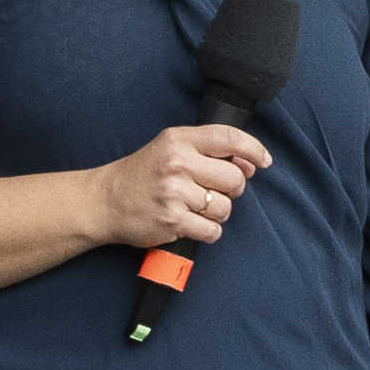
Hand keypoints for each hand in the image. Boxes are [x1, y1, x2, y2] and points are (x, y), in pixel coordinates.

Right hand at [89, 122, 272, 250]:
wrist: (105, 201)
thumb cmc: (142, 174)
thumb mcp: (170, 149)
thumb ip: (207, 151)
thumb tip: (250, 164)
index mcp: (178, 140)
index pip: (229, 138)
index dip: (253, 149)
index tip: (263, 161)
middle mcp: (177, 163)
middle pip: (234, 179)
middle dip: (233, 189)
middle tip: (214, 191)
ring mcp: (174, 193)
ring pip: (225, 207)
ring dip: (218, 213)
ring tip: (197, 209)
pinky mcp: (172, 220)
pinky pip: (212, 230)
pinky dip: (208, 231)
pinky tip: (192, 224)